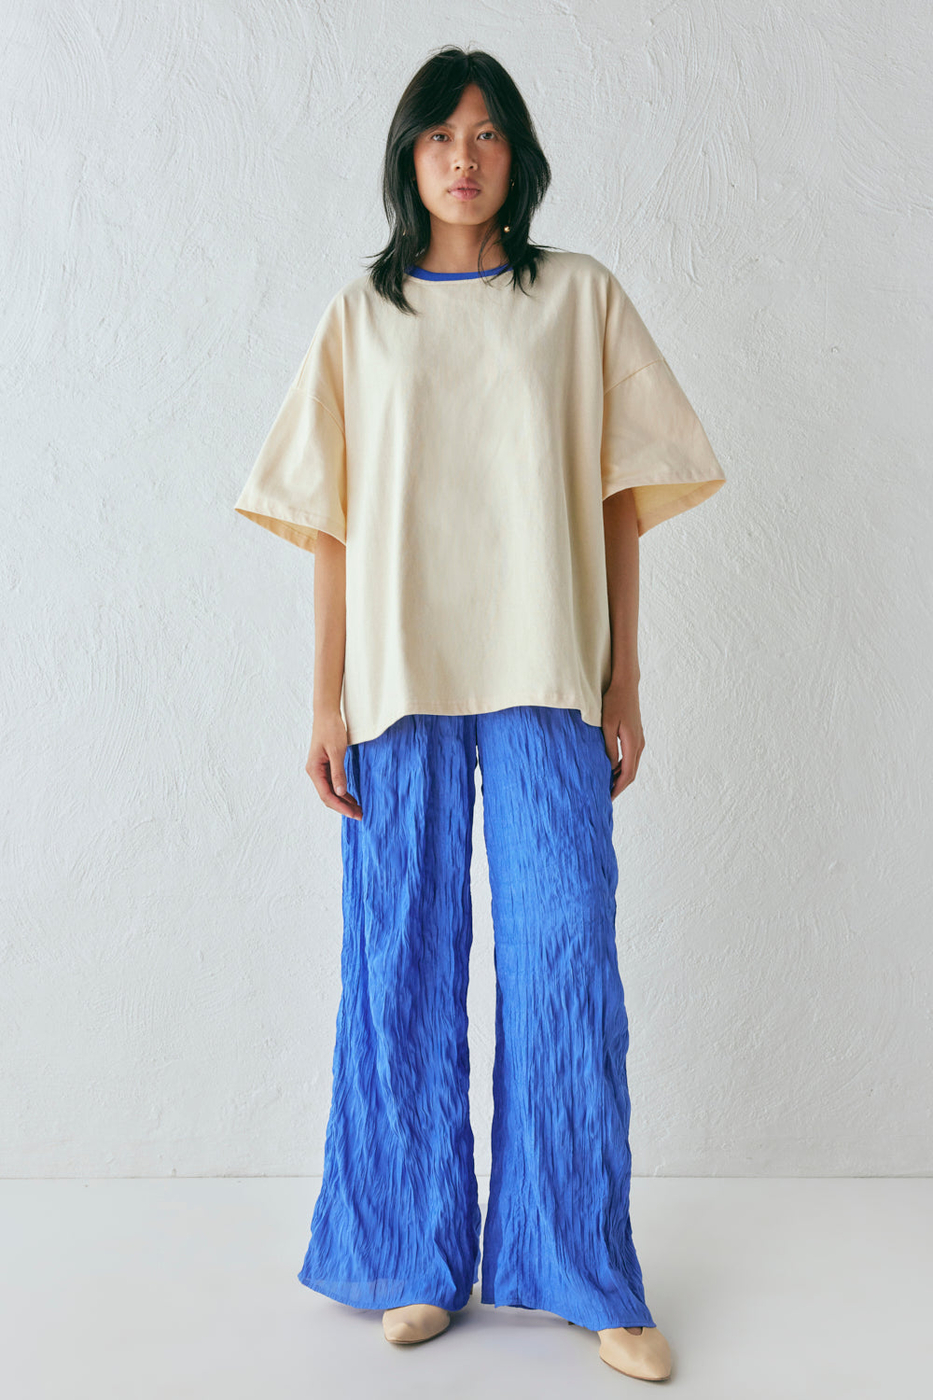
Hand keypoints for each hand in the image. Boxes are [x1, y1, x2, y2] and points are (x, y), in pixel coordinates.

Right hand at [305, 712, 362, 818]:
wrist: (327, 713)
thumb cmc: (331, 729)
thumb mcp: (336, 751)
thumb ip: (338, 772)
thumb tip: (340, 792)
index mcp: (314, 770)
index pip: (327, 795)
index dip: (340, 806)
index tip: (354, 814)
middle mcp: (315, 772)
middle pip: (328, 796)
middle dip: (343, 807)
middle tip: (360, 815)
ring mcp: (320, 769)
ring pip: (331, 791)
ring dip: (343, 801)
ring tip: (358, 809)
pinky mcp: (326, 765)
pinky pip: (333, 783)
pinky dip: (342, 791)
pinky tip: (352, 797)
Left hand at [601, 677, 644, 800]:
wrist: (626, 685)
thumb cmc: (614, 702)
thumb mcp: (607, 725)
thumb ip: (609, 747)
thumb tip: (610, 767)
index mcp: (632, 744)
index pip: (627, 774)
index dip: (618, 788)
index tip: (608, 798)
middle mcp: (639, 744)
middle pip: (631, 773)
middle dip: (619, 786)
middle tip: (606, 797)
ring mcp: (639, 740)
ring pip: (631, 766)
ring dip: (620, 777)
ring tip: (606, 785)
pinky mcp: (635, 736)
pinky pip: (630, 757)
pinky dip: (621, 767)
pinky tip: (610, 769)